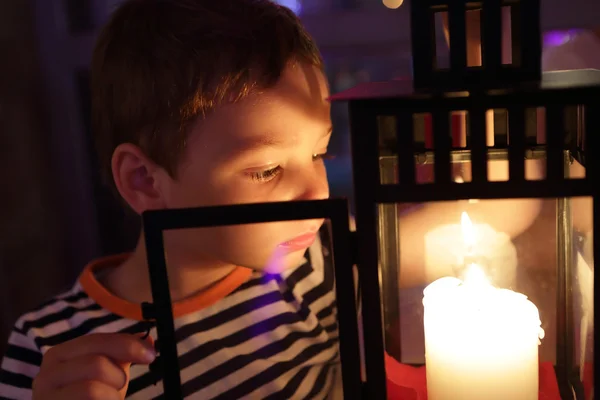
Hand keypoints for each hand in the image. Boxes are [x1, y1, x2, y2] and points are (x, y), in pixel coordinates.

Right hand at [32, 333, 155, 399]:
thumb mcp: (108, 373)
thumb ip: (123, 354)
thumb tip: (148, 341)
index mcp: (59, 355)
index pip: (98, 340)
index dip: (128, 345)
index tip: (150, 354)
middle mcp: (46, 374)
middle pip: (96, 364)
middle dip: (117, 378)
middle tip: (119, 388)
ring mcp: (45, 397)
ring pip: (92, 389)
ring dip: (112, 397)